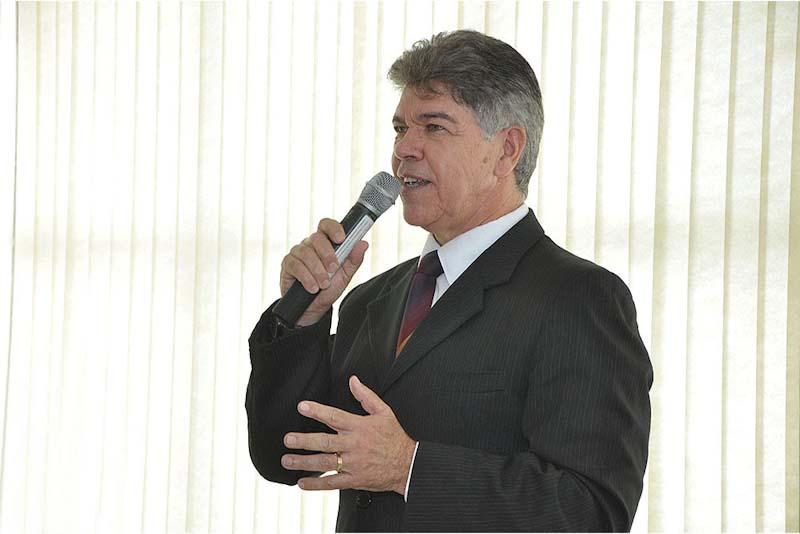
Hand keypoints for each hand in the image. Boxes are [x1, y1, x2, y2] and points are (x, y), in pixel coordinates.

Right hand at [280, 218, 368, 325]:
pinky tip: (312, 287)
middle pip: (316, 238)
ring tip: (324, 284)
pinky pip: (295, 265)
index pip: (326, 225)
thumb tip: (363, 243)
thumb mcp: (345, 276)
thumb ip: (354, 260)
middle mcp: (310, 244)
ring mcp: (297, 253)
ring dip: (317, 270)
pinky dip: (306, 277)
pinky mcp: (288, 264)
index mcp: (325, 242)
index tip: (342, 239)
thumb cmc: (329, 288)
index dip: (334, 228)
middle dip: (327, 254)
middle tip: (333, 269)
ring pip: (306, 253)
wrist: (313, 308)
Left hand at [280, 376, 416, 495]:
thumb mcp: (384, 412)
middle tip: (288, 439)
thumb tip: (353, 381)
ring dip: (304, 461)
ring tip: (287, 460)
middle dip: (304, 440)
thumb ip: (366, 396)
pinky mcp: (354, 479)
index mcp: (359, 426)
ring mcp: (353, 464)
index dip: (317, 411)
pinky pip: (332, 483)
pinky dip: (316, 483)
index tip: (302, 407)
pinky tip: (302, 482)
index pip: (335, 416)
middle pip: (325, 441)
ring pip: (325, 462)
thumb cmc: (395, 438)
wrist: (408, 464)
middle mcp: (354, 445)